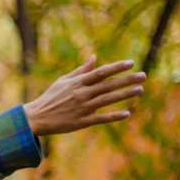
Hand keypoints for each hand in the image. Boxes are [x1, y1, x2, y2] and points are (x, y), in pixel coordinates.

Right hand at [23, 56, 144, 134]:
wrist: (36, 118)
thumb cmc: (50, 97)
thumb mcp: (63, 81)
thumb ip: (80, 70)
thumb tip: (94, 58)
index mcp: (77, 83)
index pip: (100, 72)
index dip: (116, 67)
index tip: (131, 63)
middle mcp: (81, 94)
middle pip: (108, 85)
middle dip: (127, 80)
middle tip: (143, 75)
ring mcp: (82, 108)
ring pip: (107, 100)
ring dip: (124, 94)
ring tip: (140, 90)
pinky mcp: (81, 122)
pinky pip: (101, 118)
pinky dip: (113, 116)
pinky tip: (127, 113)